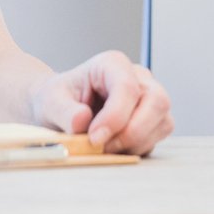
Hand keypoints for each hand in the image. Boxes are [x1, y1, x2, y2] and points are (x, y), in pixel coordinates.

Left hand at [28, 51, 173, 155]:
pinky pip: (157, 137)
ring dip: (135, 143)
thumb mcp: (50, 102)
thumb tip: (82, 121)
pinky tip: (114, 148)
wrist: (60, 111)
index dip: (115, 116)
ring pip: (162, 121)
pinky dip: (137, 148)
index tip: (94, 138)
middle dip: (133, 131)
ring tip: (104, 149)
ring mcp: (149, 99)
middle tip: (104, 147)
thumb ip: (64, 111)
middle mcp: (138, 78)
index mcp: (112, 64)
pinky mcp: (152, 121)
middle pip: (157, 101)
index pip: (128, 87)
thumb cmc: (58, 100)